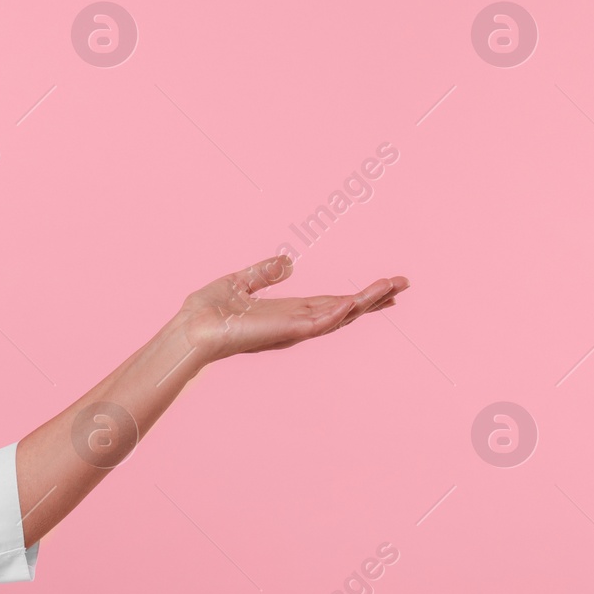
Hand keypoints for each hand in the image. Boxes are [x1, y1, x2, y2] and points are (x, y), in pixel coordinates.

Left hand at [174, 255, 408, 364]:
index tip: (383, 286)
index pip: (330, 302)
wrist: (190, 328)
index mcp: (287, 311)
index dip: (356, 294)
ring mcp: (292, 328)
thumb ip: (264, 272)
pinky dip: (337, 313)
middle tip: (403, 284)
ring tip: (392, 287)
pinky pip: (317, 322)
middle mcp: (295, 322)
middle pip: (343, 309)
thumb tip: (287, 261)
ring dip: (365, 301)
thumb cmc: (207, 310)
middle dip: (373, 298)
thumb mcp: (240, 282)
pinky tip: (355, 302)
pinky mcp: (284, 332)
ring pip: (338, 315)